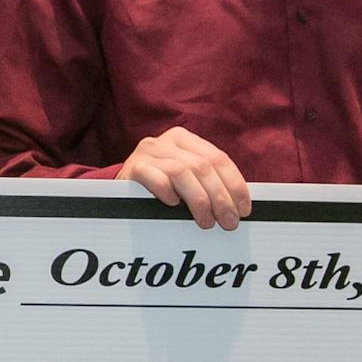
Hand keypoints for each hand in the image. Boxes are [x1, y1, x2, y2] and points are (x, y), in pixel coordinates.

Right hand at [121, 127, 249, 229]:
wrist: (118, 192)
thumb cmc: (159, 188)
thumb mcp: (187, 179)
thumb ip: (208, 182)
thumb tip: (239, 206)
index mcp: (185, 139)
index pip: (219, 158)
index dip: (235, 185)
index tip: (243, 209)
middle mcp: (166, 141)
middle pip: (203, 167)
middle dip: (221, 198)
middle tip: (228, 222)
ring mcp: (148, 153)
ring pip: (183, 172)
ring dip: (200, 201)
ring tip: (206, 222)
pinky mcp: (133, 168)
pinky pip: (156, 178)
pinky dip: (169, 193)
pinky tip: (174, 206)